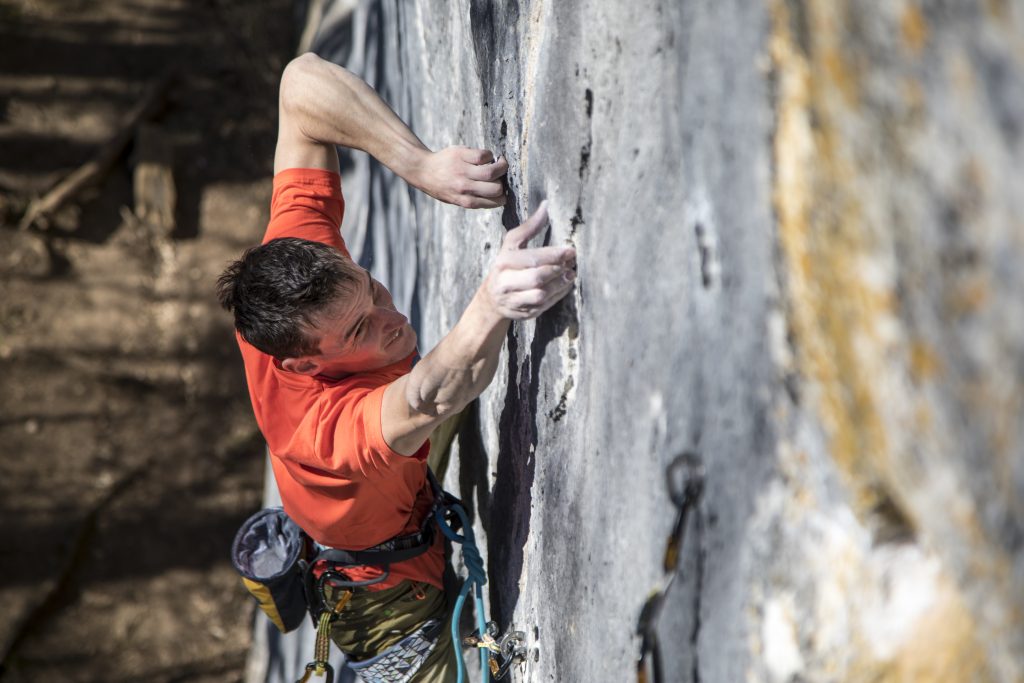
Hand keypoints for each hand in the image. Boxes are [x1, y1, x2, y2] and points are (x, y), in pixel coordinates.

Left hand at [413, 146, 507, 208]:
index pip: (495, 201)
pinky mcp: (461, 155)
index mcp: (465, 200)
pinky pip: (484, 155)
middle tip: (501, 176)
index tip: (502, 189)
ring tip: (501, 163)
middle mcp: (464, 187)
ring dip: (502, 166)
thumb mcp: (456, 199)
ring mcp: (462, 171)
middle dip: (503, 182)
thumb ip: (475, 198)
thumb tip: (499, 194)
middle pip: (496, 188)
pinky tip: (485, 157)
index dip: (503, 195)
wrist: (422, 170)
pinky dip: (489, 155)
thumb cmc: (442, 186)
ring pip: (492, 171)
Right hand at [484, 202, 576, 319]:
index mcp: (503, 262)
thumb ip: (529, 227)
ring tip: (570, 275)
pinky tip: (565, 286)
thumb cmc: (506, 266)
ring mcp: (513, 301)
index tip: (571, 251)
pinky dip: (557, 296)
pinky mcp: (523, 314)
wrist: (491, 299)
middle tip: (572, 264)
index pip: (532, 259)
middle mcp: (505, 283)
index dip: (554, 255)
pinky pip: (543, 306)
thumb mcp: (512, 245)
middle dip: (557, 271)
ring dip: (559, 285)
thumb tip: (546, 206)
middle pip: (536, 278)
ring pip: (540, 295)